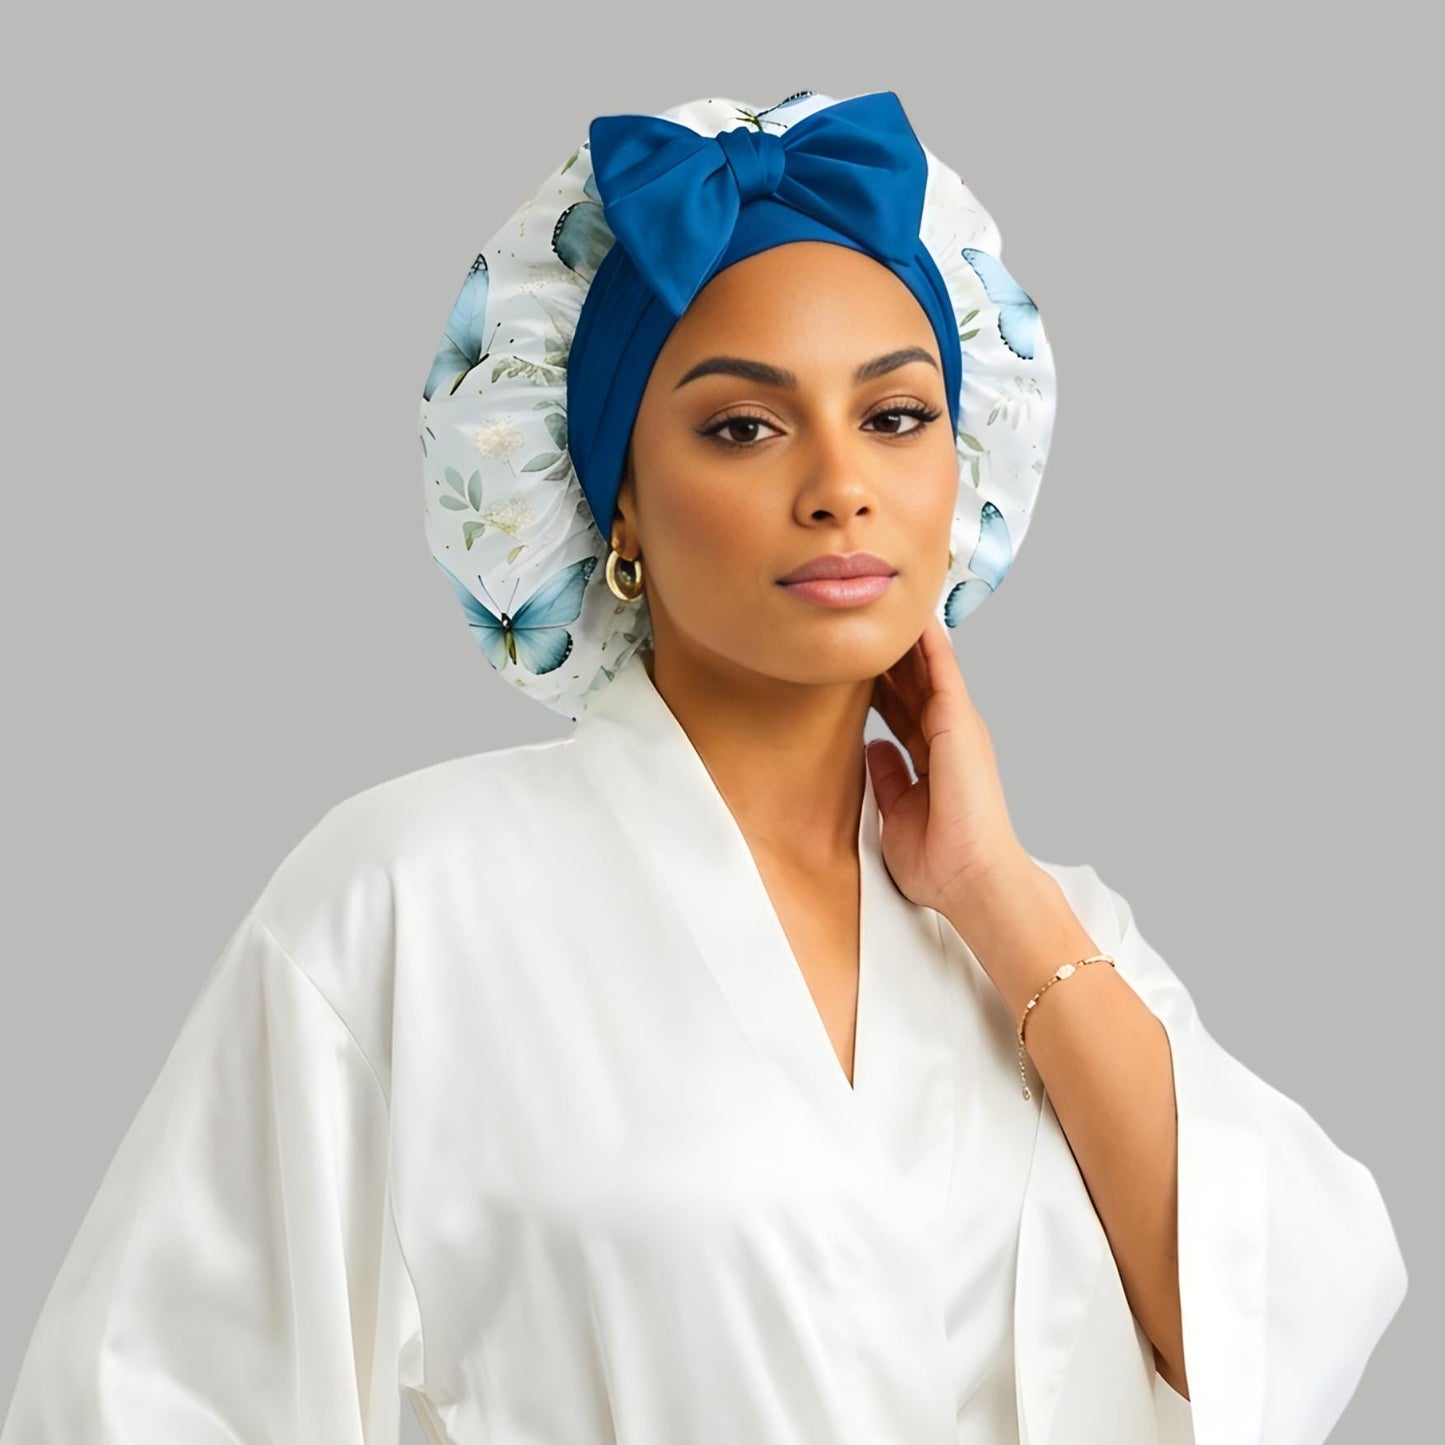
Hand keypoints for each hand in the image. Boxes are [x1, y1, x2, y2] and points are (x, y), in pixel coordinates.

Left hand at [866, 614, 1041, 926]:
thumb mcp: (896, 813)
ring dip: (903, 639)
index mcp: (932, 758)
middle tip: (859, 623)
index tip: (851, 663)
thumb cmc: (940, 860)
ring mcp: (956, 726)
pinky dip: (927, 641)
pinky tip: (911, 615)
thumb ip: (887, 779)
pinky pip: (942, 670)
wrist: (972, 879)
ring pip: (924, 669)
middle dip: (886, 655)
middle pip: (910, 684)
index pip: (900, 711)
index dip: (877, 685)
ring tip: (880, 604)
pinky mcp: (960, 722)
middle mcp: (946, 737)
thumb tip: (873, 749)